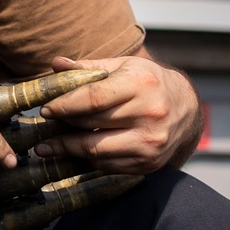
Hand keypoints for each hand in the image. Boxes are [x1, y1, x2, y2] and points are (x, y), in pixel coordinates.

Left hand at [33, 52, 203, 173]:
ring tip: (46, 147)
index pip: (94, 98)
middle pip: (92, 125)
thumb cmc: (148, 82)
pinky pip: (108, 165)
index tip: (46, 110)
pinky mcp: (149, 164)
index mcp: (142, 84)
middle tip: (42, 127)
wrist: (187, 110)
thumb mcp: (123, 66)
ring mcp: (151, 143)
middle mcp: (150, 115)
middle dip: (63, 127)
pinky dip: (88, 160)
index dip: (65, 105)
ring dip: (68, 150)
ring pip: (97, 151)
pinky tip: (74, 154)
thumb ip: (88, 67)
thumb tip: (55, 63)